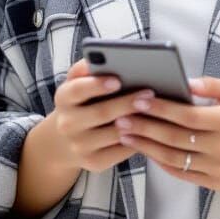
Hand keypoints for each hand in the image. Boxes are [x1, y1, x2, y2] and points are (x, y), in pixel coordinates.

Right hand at [49, 59, 152, 173]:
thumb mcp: (78, 82)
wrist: (63, 140)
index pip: (77, 90)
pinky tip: (153, 127)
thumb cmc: (81, 101)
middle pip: (100, 113)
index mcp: (64, 97)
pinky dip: (138, 139)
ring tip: (156, 109)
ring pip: (114, 133)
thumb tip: (108, 55)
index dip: (97, 85)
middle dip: (126, 103)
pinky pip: (120, 151)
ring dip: (136, 121)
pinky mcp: (93, 163)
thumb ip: (88, 68)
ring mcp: (79, 146)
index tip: (117, 79)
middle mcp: (67, 123)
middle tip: (149, 92)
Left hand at [114, 76, 219, 189]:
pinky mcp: (217, 184)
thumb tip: (183, 82)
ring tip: (126, 134)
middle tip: (121, 117)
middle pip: (176, 139)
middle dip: (145, 127)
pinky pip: (183, 175)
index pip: (188, 116)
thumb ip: (212, 85)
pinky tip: (147, 151)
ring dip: (147, 147)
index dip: (162, 108)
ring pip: (175, 159)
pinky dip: (162, 164)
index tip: (139, 99)